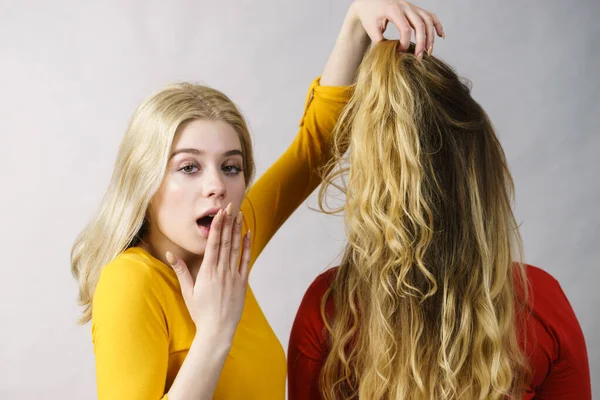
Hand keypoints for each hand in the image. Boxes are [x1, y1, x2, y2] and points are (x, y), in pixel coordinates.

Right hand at [166, 203, 250, 342]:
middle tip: (229, 206)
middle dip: (227, 223)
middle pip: (225, 242)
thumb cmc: (200, 312)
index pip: (212, 244)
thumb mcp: (187, 291)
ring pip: (236, 248)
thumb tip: (170, 254)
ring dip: (237, 230)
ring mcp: (233, 276)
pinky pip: (246, 260)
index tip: (219, 213)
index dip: (216, 227)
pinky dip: (247, 246)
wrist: (217, 330)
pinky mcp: (242, 282)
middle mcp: (221, 271)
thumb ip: (181, 271)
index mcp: (207, 272)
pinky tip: (248, 233)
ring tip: (238, 214)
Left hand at [347, 0, 444, 57]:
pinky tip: (441, 36)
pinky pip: (430, 16)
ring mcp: (412, 7)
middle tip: (419, 58)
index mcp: (393, 10)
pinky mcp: (415, 9)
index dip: (405, 43)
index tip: (400, 53)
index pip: (405, 29)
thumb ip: (379, 41)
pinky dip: (437, 25)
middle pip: (420, 24)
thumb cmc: (369, 15)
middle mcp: (405, 7)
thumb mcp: (371, 28)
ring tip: (429, 52)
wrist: (370, 1)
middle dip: (422, 42)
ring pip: (428, 20)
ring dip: (431, 36)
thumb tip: (389, 56)